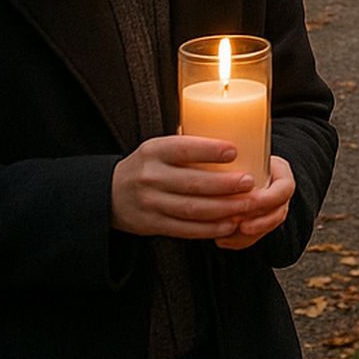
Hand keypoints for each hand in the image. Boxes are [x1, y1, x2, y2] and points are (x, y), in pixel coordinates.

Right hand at [111, 135, 254, 238]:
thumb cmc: (147, 164)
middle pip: (192, 183)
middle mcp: (151, 177)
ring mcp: (150, 203)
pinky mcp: (152, 225)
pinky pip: (184, 229)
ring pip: (192, 209)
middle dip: (224, 185)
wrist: (108, 194)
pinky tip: (229, 224)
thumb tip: (231, 129)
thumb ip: (187, 143)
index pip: (184, 148)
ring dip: (223, 209)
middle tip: (250, 182)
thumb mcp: (158, 147)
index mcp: (154, 151)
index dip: (209, 150)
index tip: (234, 151)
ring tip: (246, 205)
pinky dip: (209, 229)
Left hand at [214, 155, 294, 249]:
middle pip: (277, 215)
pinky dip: (238, 242)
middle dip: (257, 222)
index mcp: (282, 176)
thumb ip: (241, 153)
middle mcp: (281, 197)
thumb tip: (217, 149)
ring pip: (265, 230)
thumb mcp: (250, 150)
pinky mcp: (261, 227)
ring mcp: (273, 213)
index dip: (268, 199)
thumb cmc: (247, 155)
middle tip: (237, 224)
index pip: (284, 190)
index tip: (251, 201)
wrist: (250, 167)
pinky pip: (253, 240)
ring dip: (246, 235)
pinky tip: (221, 240)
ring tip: (225, 234)